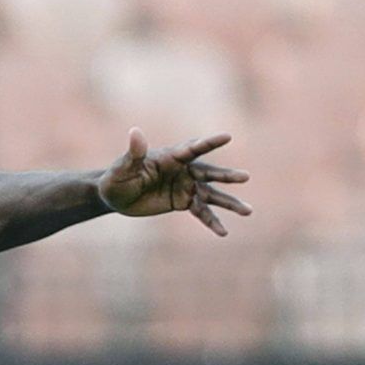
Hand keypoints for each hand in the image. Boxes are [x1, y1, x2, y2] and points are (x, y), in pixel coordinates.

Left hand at [97, 129, 252, 235]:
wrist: (116, 196)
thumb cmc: (117, 178)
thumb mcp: (123, 167)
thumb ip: (134, 152)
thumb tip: (135, 132)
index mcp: (171, 157)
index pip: (192, 149)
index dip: (209, 143)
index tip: (227, 136)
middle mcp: (183, 170)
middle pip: (209, 173)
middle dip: (226, 176)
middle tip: (245, 177)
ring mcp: (186, 186)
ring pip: (211, 195)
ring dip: (229, 203)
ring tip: (248, 211)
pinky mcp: (183, 202)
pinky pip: (201, 212)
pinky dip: (212, 222)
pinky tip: (224, 232)